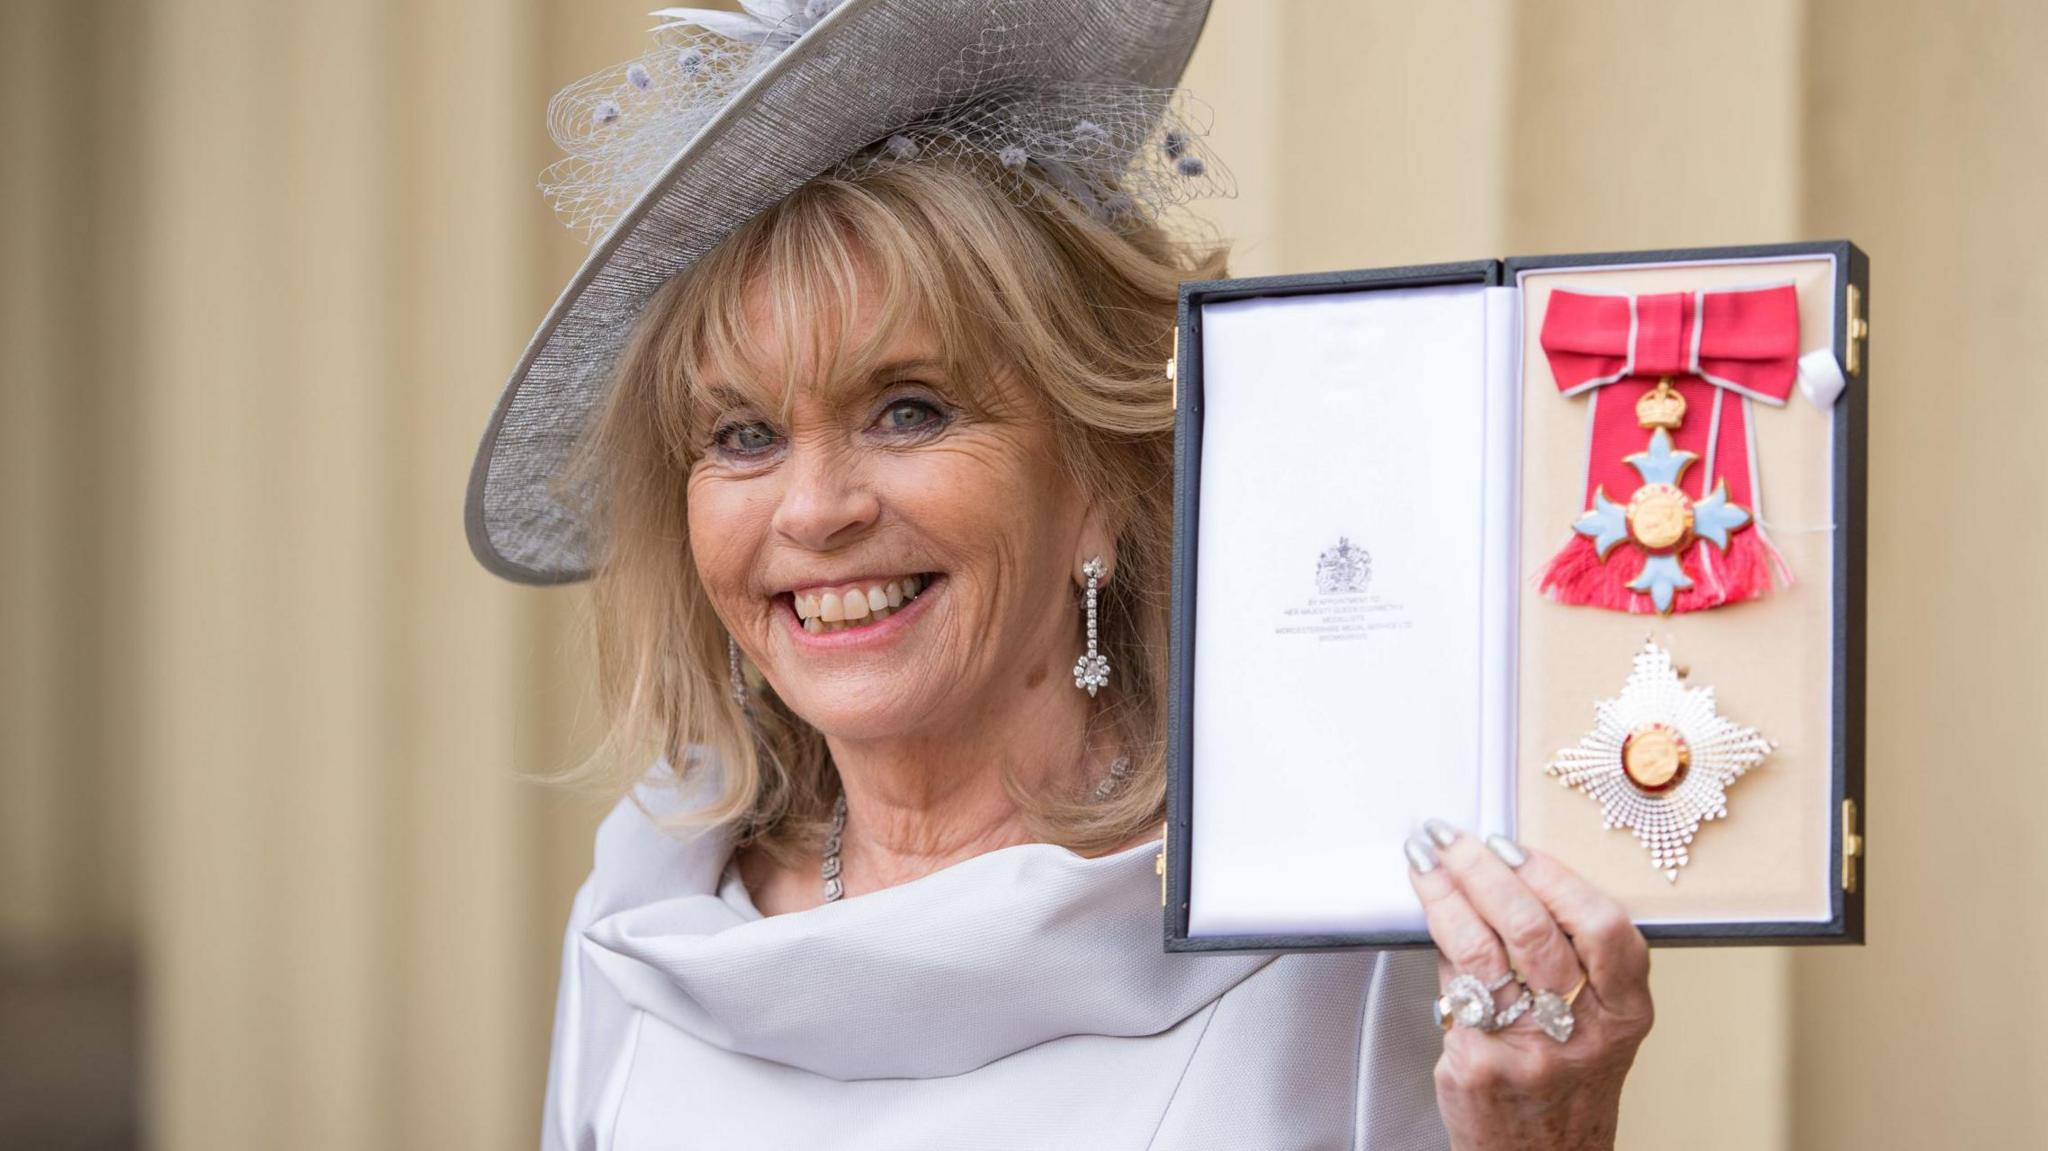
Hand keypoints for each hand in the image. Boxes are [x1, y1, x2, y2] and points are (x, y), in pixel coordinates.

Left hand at [1405, 821, 1653, 1150]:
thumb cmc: (1568, 1085)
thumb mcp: (1600, 1027)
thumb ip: (1573, 963)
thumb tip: (1503, 882)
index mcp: (1624, 1014)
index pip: (1602, 927)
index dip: (1554, 877)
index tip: (1514, 847)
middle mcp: (1581, 1033)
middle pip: (1531, 930)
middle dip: (1482, 870)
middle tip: (1452, 841)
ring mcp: (1526, 1052)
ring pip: (1479, 951)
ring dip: (1443, 896)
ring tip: (1426, 865)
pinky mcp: (1476, 1066)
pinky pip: (1452, 991)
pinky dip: (1440, 955)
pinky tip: (1432, 928)